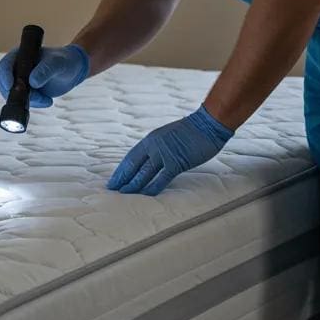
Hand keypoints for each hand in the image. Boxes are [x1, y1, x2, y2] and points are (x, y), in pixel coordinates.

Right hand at [0, 43, 89, 107]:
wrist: (73, 71)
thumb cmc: (65, 61)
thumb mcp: (57, 63)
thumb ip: (46, 70)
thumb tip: (32, 82)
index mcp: (20, 56)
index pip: (5, 65)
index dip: (5, 75)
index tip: (11, 86)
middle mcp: (17, 69)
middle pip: (4, 83)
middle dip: (16, 93)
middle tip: (34, 96)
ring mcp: (21, 82)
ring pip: (14, 95)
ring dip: (29, 100)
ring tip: (47, 99)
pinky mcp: (27, 93)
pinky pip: (24, 102)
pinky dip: (35, 104)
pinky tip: (48, 101)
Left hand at [106, 105, 233, 195]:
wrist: (207, 124)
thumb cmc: (191, 131)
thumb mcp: (167, 136)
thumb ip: (158, 147)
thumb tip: (151, 160)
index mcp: (150, 139)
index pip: (130, 157)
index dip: (121, 169)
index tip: (113, 179)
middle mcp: (153, 146)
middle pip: (133, 165)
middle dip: (121, 178)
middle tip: (111, 189)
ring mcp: (164, 154)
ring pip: (144, 173)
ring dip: (133, 185)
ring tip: (123, 194)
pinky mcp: (176, 162)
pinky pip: (161, 178)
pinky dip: (153, 188)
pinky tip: (145, 195)